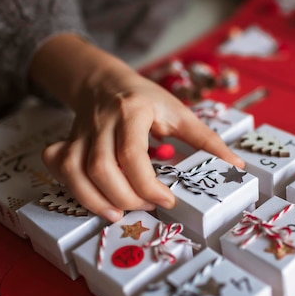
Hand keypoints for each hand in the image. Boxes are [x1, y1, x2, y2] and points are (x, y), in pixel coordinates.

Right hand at [30, 34, 243, 221]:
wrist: (105, 81)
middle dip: (124, 197)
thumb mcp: (180, 113)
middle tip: (147, 206)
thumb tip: (236, 167)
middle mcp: (102, 122)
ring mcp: (80, 133)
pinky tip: (91, 196)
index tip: (167, 201)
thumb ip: (207, 140)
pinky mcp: (66, 142)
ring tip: (119, 214)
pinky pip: (58, 166)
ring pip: (74, 171)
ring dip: (95, 200)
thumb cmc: (147, 100)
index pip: (132, 154)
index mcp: (133, 112)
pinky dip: (69, 186)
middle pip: (100, 167)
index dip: (147, 184)